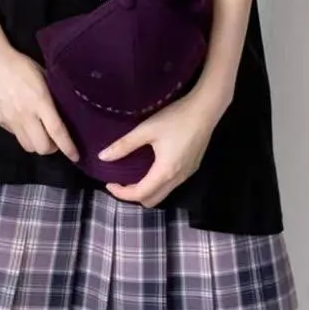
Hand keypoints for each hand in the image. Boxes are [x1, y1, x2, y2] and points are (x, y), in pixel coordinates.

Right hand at [0, 43, 79, 161]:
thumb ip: (52, 94)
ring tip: (41, 135)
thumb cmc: (19, 64)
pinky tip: (25, 123)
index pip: (57, 131)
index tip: (76, 156)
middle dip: (52, 149)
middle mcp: (25, 115)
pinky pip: (15, 136)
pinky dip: (24, 134)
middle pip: (42, 147)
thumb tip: (62, 108)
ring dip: (37, 145)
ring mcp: (10, 120)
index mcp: (40, 102)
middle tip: (56, 141)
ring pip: (27, 146)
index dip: (68, 147)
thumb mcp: (43, 75)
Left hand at [97, 90, 223, 206]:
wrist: (205, 109)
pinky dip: (158, 183)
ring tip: (134, 174)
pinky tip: (152, 166)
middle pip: (152, 200)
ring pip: (163, 194)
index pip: (139, 194)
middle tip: (121, 181)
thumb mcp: (146, 129)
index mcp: (164, 172)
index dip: (121, 193)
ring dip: (147, 190)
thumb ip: (124, 145)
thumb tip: (103, 157)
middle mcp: (177, 179)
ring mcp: (187, 175)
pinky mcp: (192, 168)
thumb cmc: (175, 118)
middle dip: (134, 195)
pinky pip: (172, 185)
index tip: (109, 183)